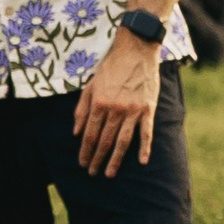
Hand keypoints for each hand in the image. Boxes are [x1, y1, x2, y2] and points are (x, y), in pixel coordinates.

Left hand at [72, 26, 161, 176]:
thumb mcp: (90, 84)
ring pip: (123, 141)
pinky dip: (145, 148)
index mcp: (99, 103)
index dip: (85, 151)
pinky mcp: (148, 108)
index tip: (82, 164)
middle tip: (93, 173)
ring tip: (110, 174)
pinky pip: (146, 132)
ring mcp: (133, 110)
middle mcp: (115, 109)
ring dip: (115, 160)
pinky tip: (141, 161)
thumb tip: (75, 133)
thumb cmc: (110, 67)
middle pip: (105, 141)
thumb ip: (81, 109)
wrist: (135, 50)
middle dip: (97, 159)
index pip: (90, 134)